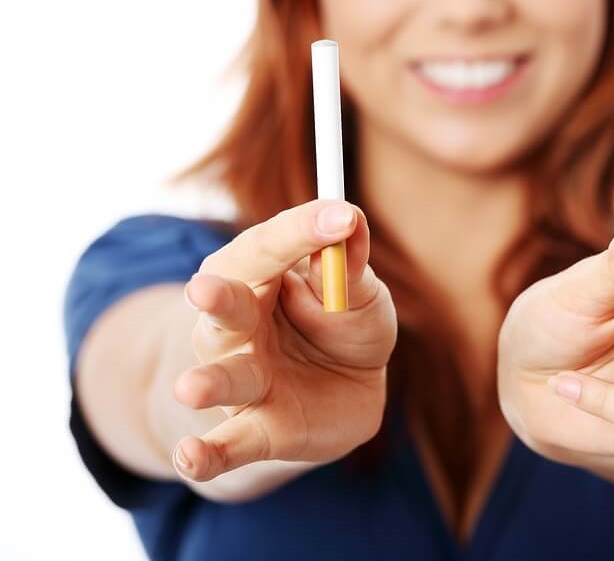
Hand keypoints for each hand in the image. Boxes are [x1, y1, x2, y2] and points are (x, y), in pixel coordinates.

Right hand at [172, 200, 396, 481]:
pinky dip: (207, 453)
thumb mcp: (361, 295)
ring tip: (190, 389)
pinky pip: (229, 443)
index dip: (304, 232)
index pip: (272, 247)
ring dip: (208, 382)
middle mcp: (238, 323)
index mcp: (261, 274)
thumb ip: (351, 268)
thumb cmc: (344, 326)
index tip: (343, 217)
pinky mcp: (257, 428)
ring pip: (223, 377)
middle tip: (204, 290)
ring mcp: (242, 377)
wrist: (344, 390)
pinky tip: (190, 458)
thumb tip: (350, 225)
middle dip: (216, 299)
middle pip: (225, 307)